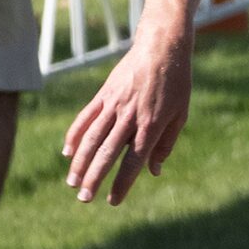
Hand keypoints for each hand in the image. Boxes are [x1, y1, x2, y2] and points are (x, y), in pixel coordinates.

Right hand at [62, 31, 191, 204]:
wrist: (162, 47)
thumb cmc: (176, 83)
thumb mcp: (180, 115)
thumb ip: (166, 144)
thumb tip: (154, 172)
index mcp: (152, 124)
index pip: (133, 160)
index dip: (122, 183)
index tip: (112, 201)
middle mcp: (130, 116)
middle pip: (107, 153)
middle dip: (94, 178)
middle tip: (84, 199)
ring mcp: (114, 104)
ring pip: (92, 137)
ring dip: (80, 162)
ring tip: (72, 182)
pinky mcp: (104, 94)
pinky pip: (86, 117)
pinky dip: (75, 135)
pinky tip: (67, 152)